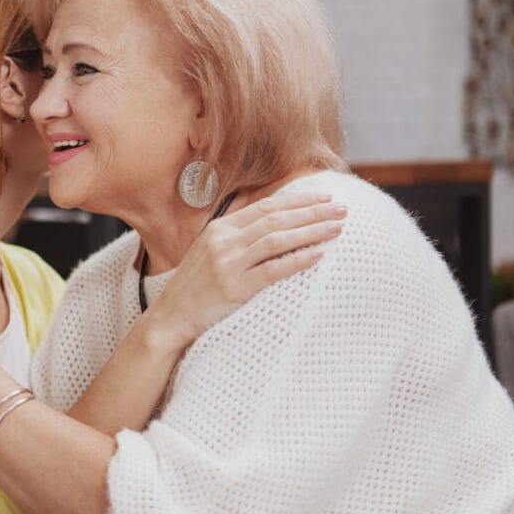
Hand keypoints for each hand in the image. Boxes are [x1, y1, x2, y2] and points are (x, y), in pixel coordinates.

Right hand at [145, 190, 344, 351]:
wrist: (172, 316)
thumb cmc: (195, 286)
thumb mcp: (209, 250)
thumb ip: (236, 234)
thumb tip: (270, 216)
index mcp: (219, 228)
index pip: (265, 206)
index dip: (298, 200)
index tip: (324, 197)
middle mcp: (224, 241)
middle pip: (276, 219)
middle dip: (313, 212)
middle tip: (342, 209)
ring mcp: (228, 264)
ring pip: (278, 240)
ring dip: (311, 232)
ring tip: (337, 228)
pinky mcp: (235, 287)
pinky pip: (273, 270)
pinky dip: (297, 260)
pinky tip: (318, 254)